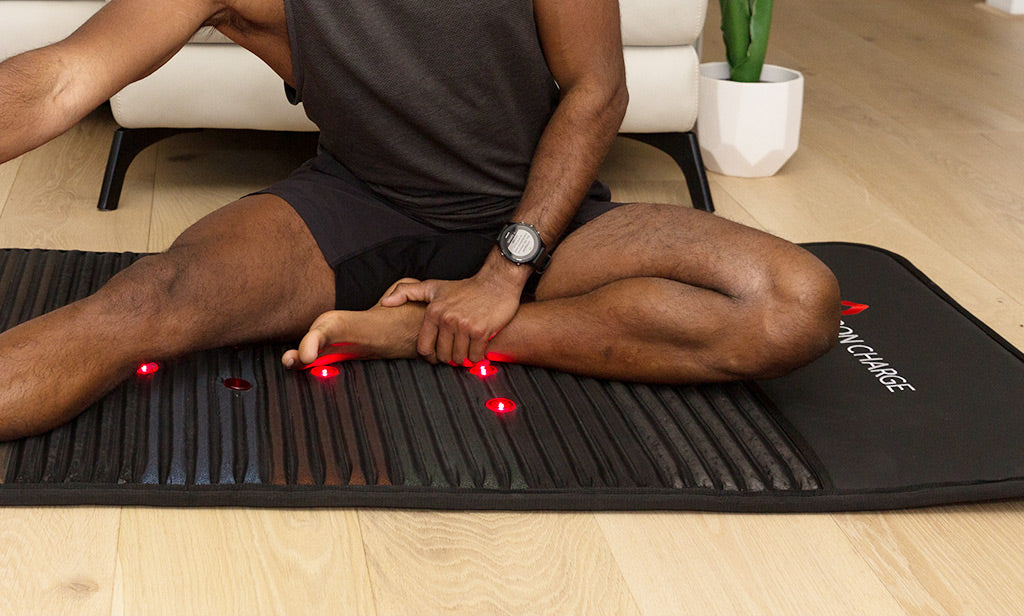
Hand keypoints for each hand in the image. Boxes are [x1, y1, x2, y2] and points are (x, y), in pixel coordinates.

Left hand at [380, 271, 523, 364]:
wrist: (496, 282)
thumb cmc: (465, 287)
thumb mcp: (433, 287)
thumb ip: (407, 293)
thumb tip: (385, 303)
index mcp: (434, 312)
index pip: (424, 348)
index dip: (431, 356)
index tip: (438, 354)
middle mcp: (447, 320)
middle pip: (443, 356)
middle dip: (449, 358)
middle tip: (455, 352)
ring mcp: (464, 326)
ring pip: (459, 359)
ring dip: (464, 358)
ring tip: (467, 350)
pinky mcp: (481, 332)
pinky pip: (475, 357)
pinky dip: (477, 357)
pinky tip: (478, 349)